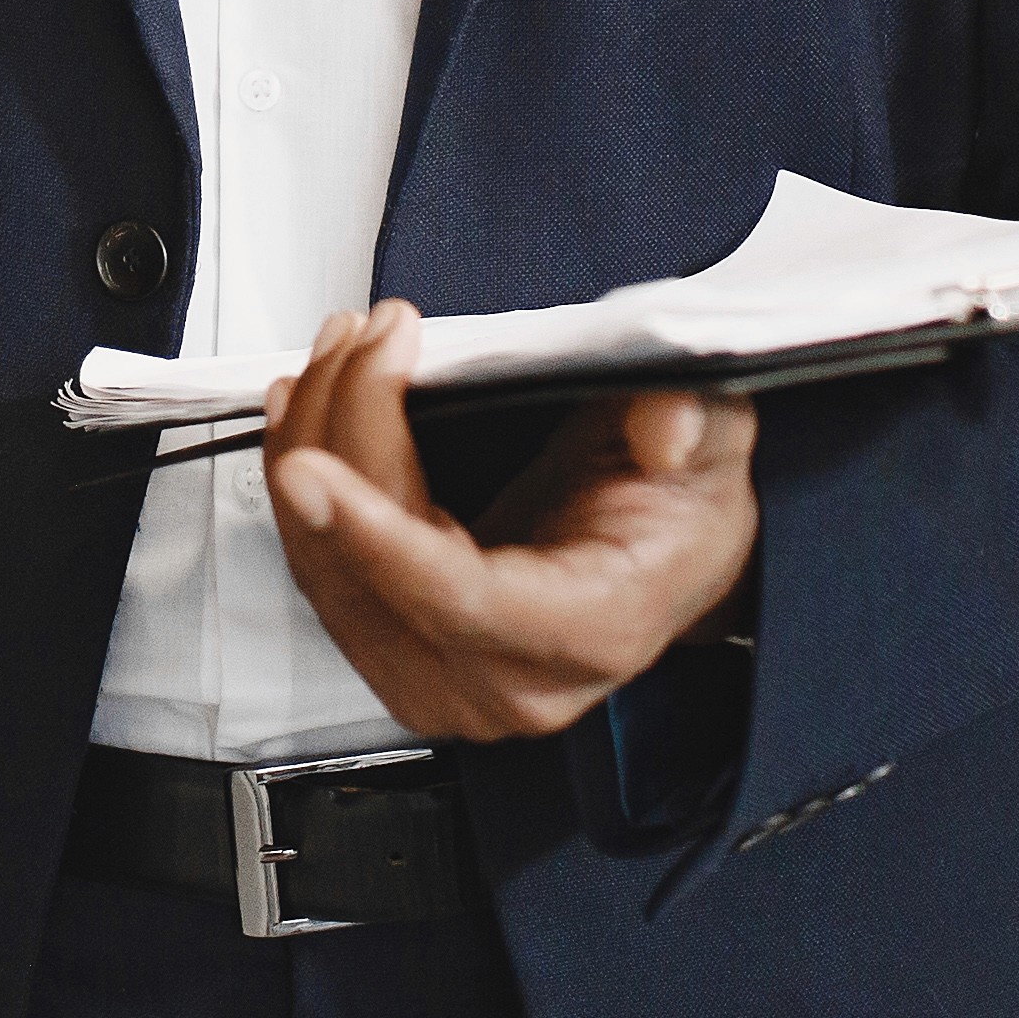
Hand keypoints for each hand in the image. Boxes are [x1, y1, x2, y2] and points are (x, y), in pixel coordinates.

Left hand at [262, 305, 757, 740]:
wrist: (667, 556)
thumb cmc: (683, 508)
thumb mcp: (717, 446)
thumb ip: (699, 426)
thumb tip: (663, 425)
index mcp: (590, 632)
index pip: (459, 601)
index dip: (377, 536)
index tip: (312, 468)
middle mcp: (511, 681)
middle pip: (374, 572)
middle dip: (344, 435)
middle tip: (362, 336)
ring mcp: (447, 679)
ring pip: (331, 570)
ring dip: (313, 446)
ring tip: (337, 352)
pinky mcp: (403, 653)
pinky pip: (325, 573)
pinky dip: (301, 486)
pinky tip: (304, 415)